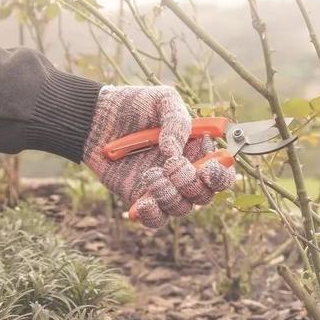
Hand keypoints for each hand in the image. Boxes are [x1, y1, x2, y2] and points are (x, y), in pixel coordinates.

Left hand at [83, 85, 234, 227]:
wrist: (96, 119)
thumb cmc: (134, 106)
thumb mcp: (162, 99)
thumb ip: (177, 121)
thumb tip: (175, 152)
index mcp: (198, 152)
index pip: (222, 174)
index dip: (221, 177)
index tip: (208, 169)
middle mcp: (185, 174)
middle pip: (204, 196)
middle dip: (190, 183)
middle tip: (171, 165)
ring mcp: (164, 189)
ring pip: (181, 209)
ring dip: (170, 195)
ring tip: (151, 174)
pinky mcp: (142, 200)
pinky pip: (156, 220)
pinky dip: (153, 215)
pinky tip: (143, 202)